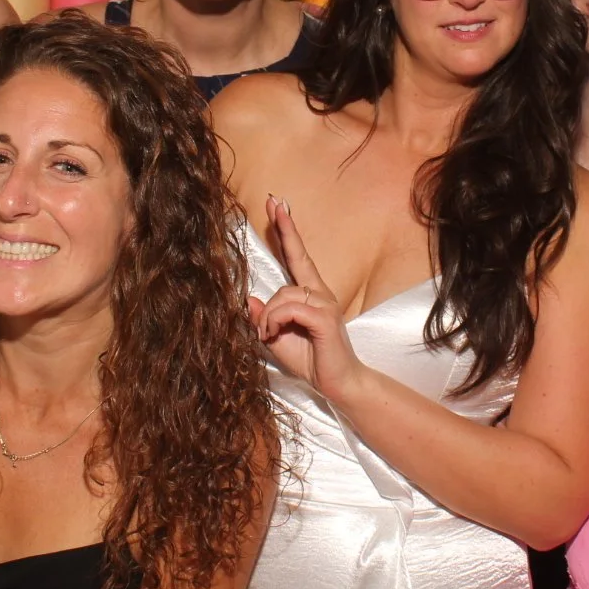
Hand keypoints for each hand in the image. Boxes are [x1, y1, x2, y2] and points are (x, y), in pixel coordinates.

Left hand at [248, 196, 368, 403]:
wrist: (339, 385)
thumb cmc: (311, 361)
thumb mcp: (276, 339)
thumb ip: (264, 320)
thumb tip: (249, 300)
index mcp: (311, 295)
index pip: (298, 256)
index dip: (288, 230)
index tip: (277, 204)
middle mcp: (320, 293)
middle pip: (287, 273)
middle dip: (280, 253)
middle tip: (271, 237)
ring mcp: (325, 303)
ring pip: (283, 294)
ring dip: (269, 317)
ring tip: (270, 335)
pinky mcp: (325, 317)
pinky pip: (290, 308)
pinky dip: (275, 321)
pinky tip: (273, 334)